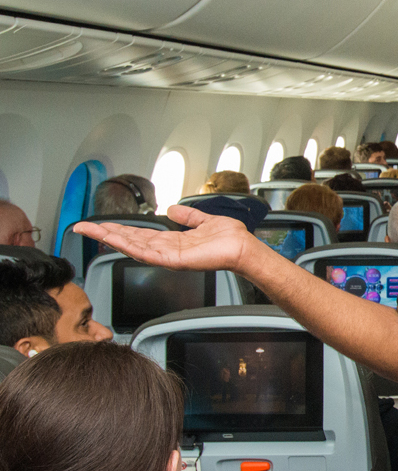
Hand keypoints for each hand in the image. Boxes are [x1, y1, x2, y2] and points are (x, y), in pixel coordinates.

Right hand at [73, 206, 256, 273]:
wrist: (243, 247)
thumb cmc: (230, 238)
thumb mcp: (203, 221)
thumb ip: (187, 216)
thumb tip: (173, 209)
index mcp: (171, 241)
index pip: (138, 235)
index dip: (118, 229)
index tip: (99, 224)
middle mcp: (166, 250)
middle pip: (129, 241)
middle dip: (105, 234)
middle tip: (82, 227)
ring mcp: (168, 256)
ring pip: (132, 247)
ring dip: (110, 238)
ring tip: (91, 231)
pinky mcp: (174, 261)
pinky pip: (147, 253)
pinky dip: (129, 246)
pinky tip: (114, 240)